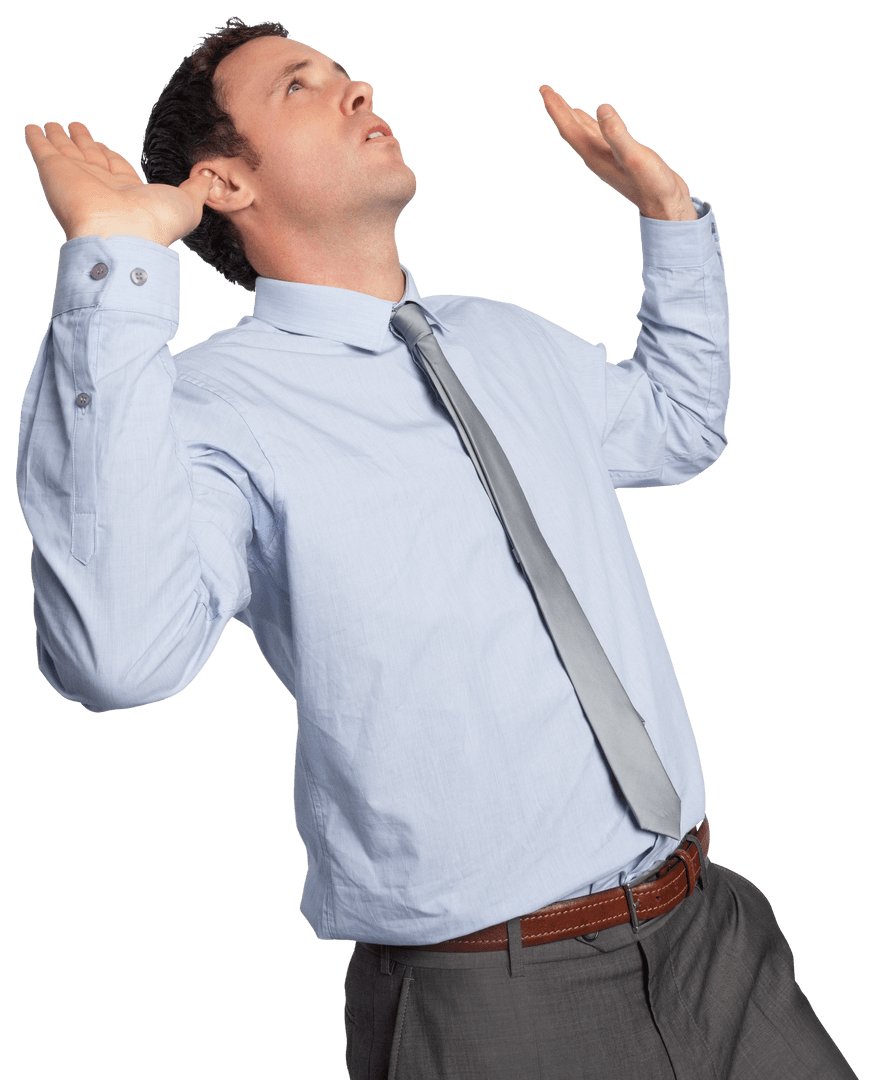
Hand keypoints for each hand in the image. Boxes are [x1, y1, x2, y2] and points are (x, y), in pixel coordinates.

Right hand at [23, 121, 216, 245]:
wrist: (123, 236)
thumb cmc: (156, 225)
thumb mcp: (188, 203)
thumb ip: (197, 188)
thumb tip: (211, 177)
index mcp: (127, 193)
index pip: (116, 168)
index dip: (109, 155)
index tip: (103, 144)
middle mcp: (101, 186)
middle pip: (89, 159)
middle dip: (84, 143)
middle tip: (77, 127)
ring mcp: (77, 180)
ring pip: (66, 152)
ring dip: (60, 138)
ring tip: (53, 124)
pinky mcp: (55, 172)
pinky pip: (43, 150)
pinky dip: (37, 139)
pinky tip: (33, 128)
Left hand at [538, 88, 696, 220]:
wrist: (665, 205)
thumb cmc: (651, 184)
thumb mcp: (634, 157)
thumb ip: (617, 134)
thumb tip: (602, 108)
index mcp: (594, 156)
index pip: (569, 129)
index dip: (556, 109)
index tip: (544, 89)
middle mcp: (596, 157)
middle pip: (572, 130)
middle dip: (559, 110)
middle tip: (545, 89)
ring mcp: (607, 158)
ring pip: (584, 134)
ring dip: (573, 119)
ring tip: (564, 105)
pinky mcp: (619, 158)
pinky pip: (598, 137)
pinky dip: (592, 125)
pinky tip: (594, 121)